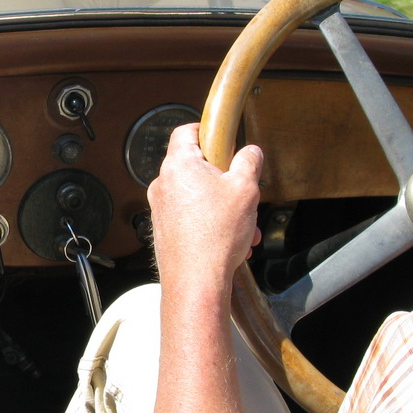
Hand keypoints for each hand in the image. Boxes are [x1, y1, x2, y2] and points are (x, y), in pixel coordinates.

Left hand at [147, 125, 262, 302]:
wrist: (196, 281)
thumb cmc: (216, 235)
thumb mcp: (245, 190)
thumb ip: (249, 163)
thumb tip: (251, 152)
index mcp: (179, 165)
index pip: (186, 131)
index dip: (207, 131)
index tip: (224, 140)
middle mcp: (163, 184)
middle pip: (196, 167)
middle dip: (226, 180)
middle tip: (243, 193)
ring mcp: (161, 208)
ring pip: (198, 196)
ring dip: (225, 208)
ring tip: (246, 227)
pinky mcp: (164, 230)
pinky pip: (192, 217)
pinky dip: (212, 224)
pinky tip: (234, 242)